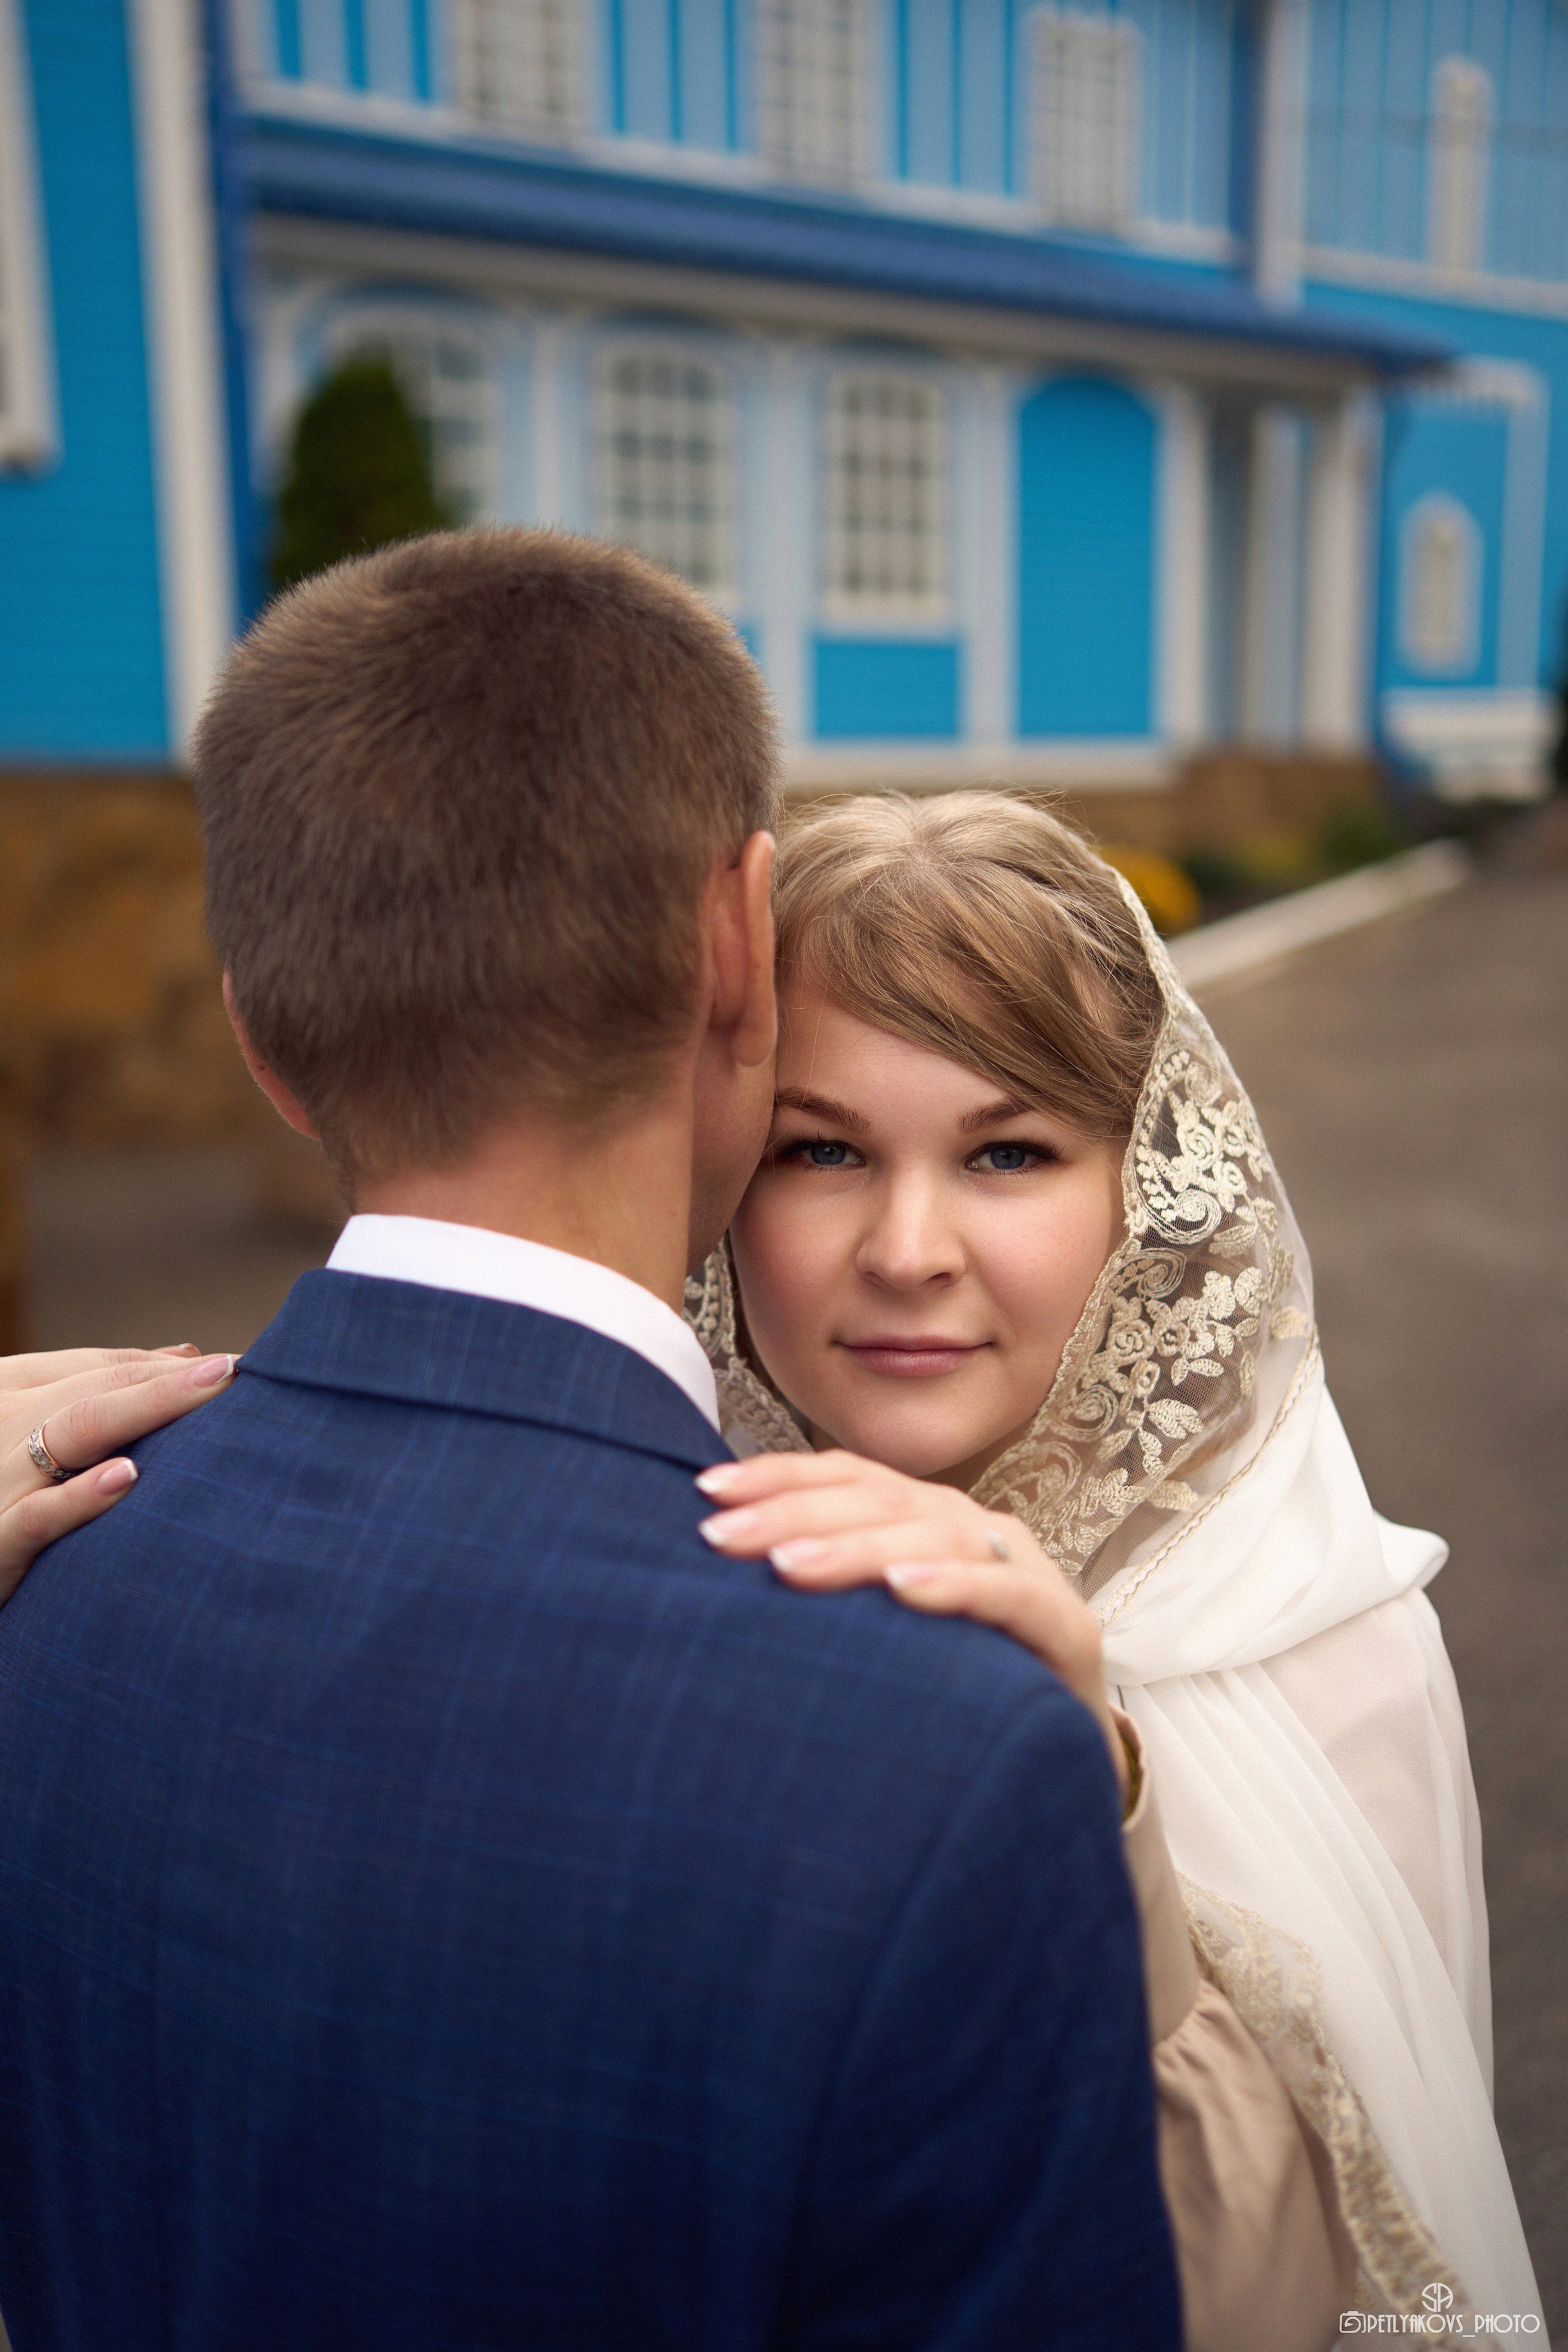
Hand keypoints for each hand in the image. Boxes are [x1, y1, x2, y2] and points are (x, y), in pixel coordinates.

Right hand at [0, 1346, 237, 1604]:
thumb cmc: (7, 1496)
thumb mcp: (40, 1435)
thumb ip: (105, 1395)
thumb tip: (188, 1354)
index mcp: (16, 1391)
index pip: (102, 1367)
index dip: (171, 1366)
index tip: (236, 1364)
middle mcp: (6, 1422)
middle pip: (98, 1387)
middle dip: (172, 1378)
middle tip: (241, 1370)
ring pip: (74, 1431)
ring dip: (146, 1408)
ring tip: (211, 1389)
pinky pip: (36, 1515)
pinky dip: (80, 1496)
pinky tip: (128, 1477)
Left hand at [696, 1450, 1127, 1802]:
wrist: (1058, 1770)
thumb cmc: (953, 1697)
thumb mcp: (880, 1638)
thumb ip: (826, 1599)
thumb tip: (718, 1575)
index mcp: (929, 1521)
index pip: (851, 1479)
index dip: (779, 1477)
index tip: (707, 1491)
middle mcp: (977, 1532)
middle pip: (882, 1499)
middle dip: (795, 1512)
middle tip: (723, 1536)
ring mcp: (1026, 1574)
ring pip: (938, 1535)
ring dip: (859, 1547)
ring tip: (790, 1565)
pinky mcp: (1067, 1630)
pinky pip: (1009, 1594)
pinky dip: (956, 1584)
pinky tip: (905, 1589)